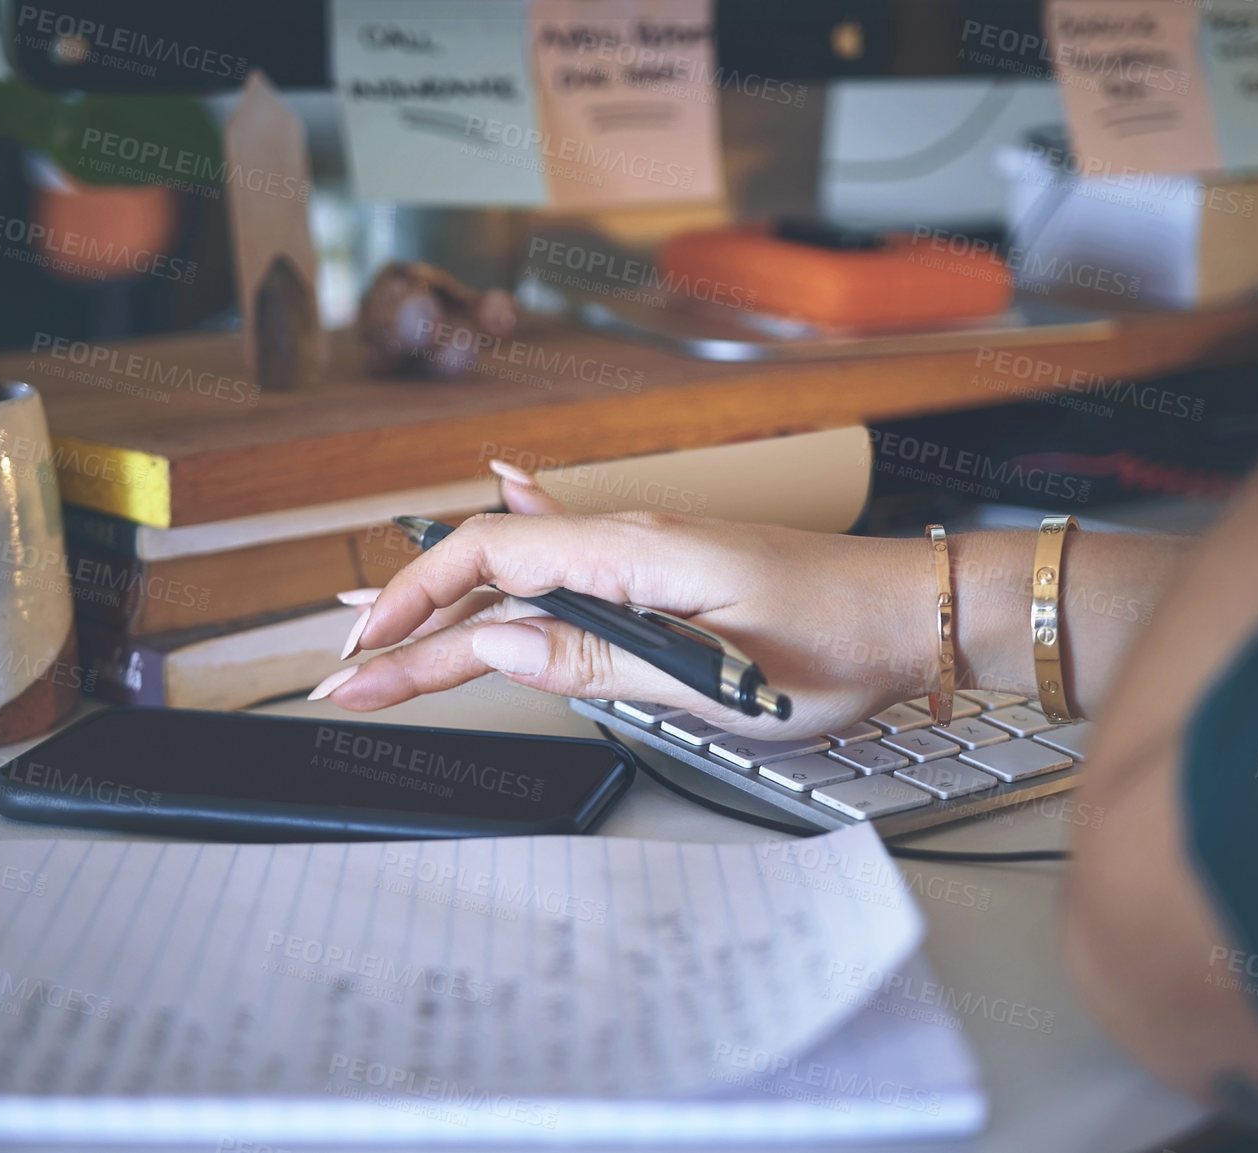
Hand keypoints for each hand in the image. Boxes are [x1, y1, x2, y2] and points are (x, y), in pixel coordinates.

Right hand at [317, 466, 936, 739]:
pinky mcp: (660, 575)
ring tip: (379, 633)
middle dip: (409, 629)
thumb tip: (496, 643)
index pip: (488, 562)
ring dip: (446, 609)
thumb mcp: (718, 674)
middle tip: (346, 681)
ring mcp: (640, 556)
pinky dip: (518, 540)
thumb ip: (597, 655)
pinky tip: (498, 490)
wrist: (910, 612)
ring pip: (520, 577)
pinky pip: (568, 552)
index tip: (363, 652)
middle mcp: (624, 543)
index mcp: (631, 554)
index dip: (413, 604)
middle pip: (490, 578)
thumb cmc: (835, 643)